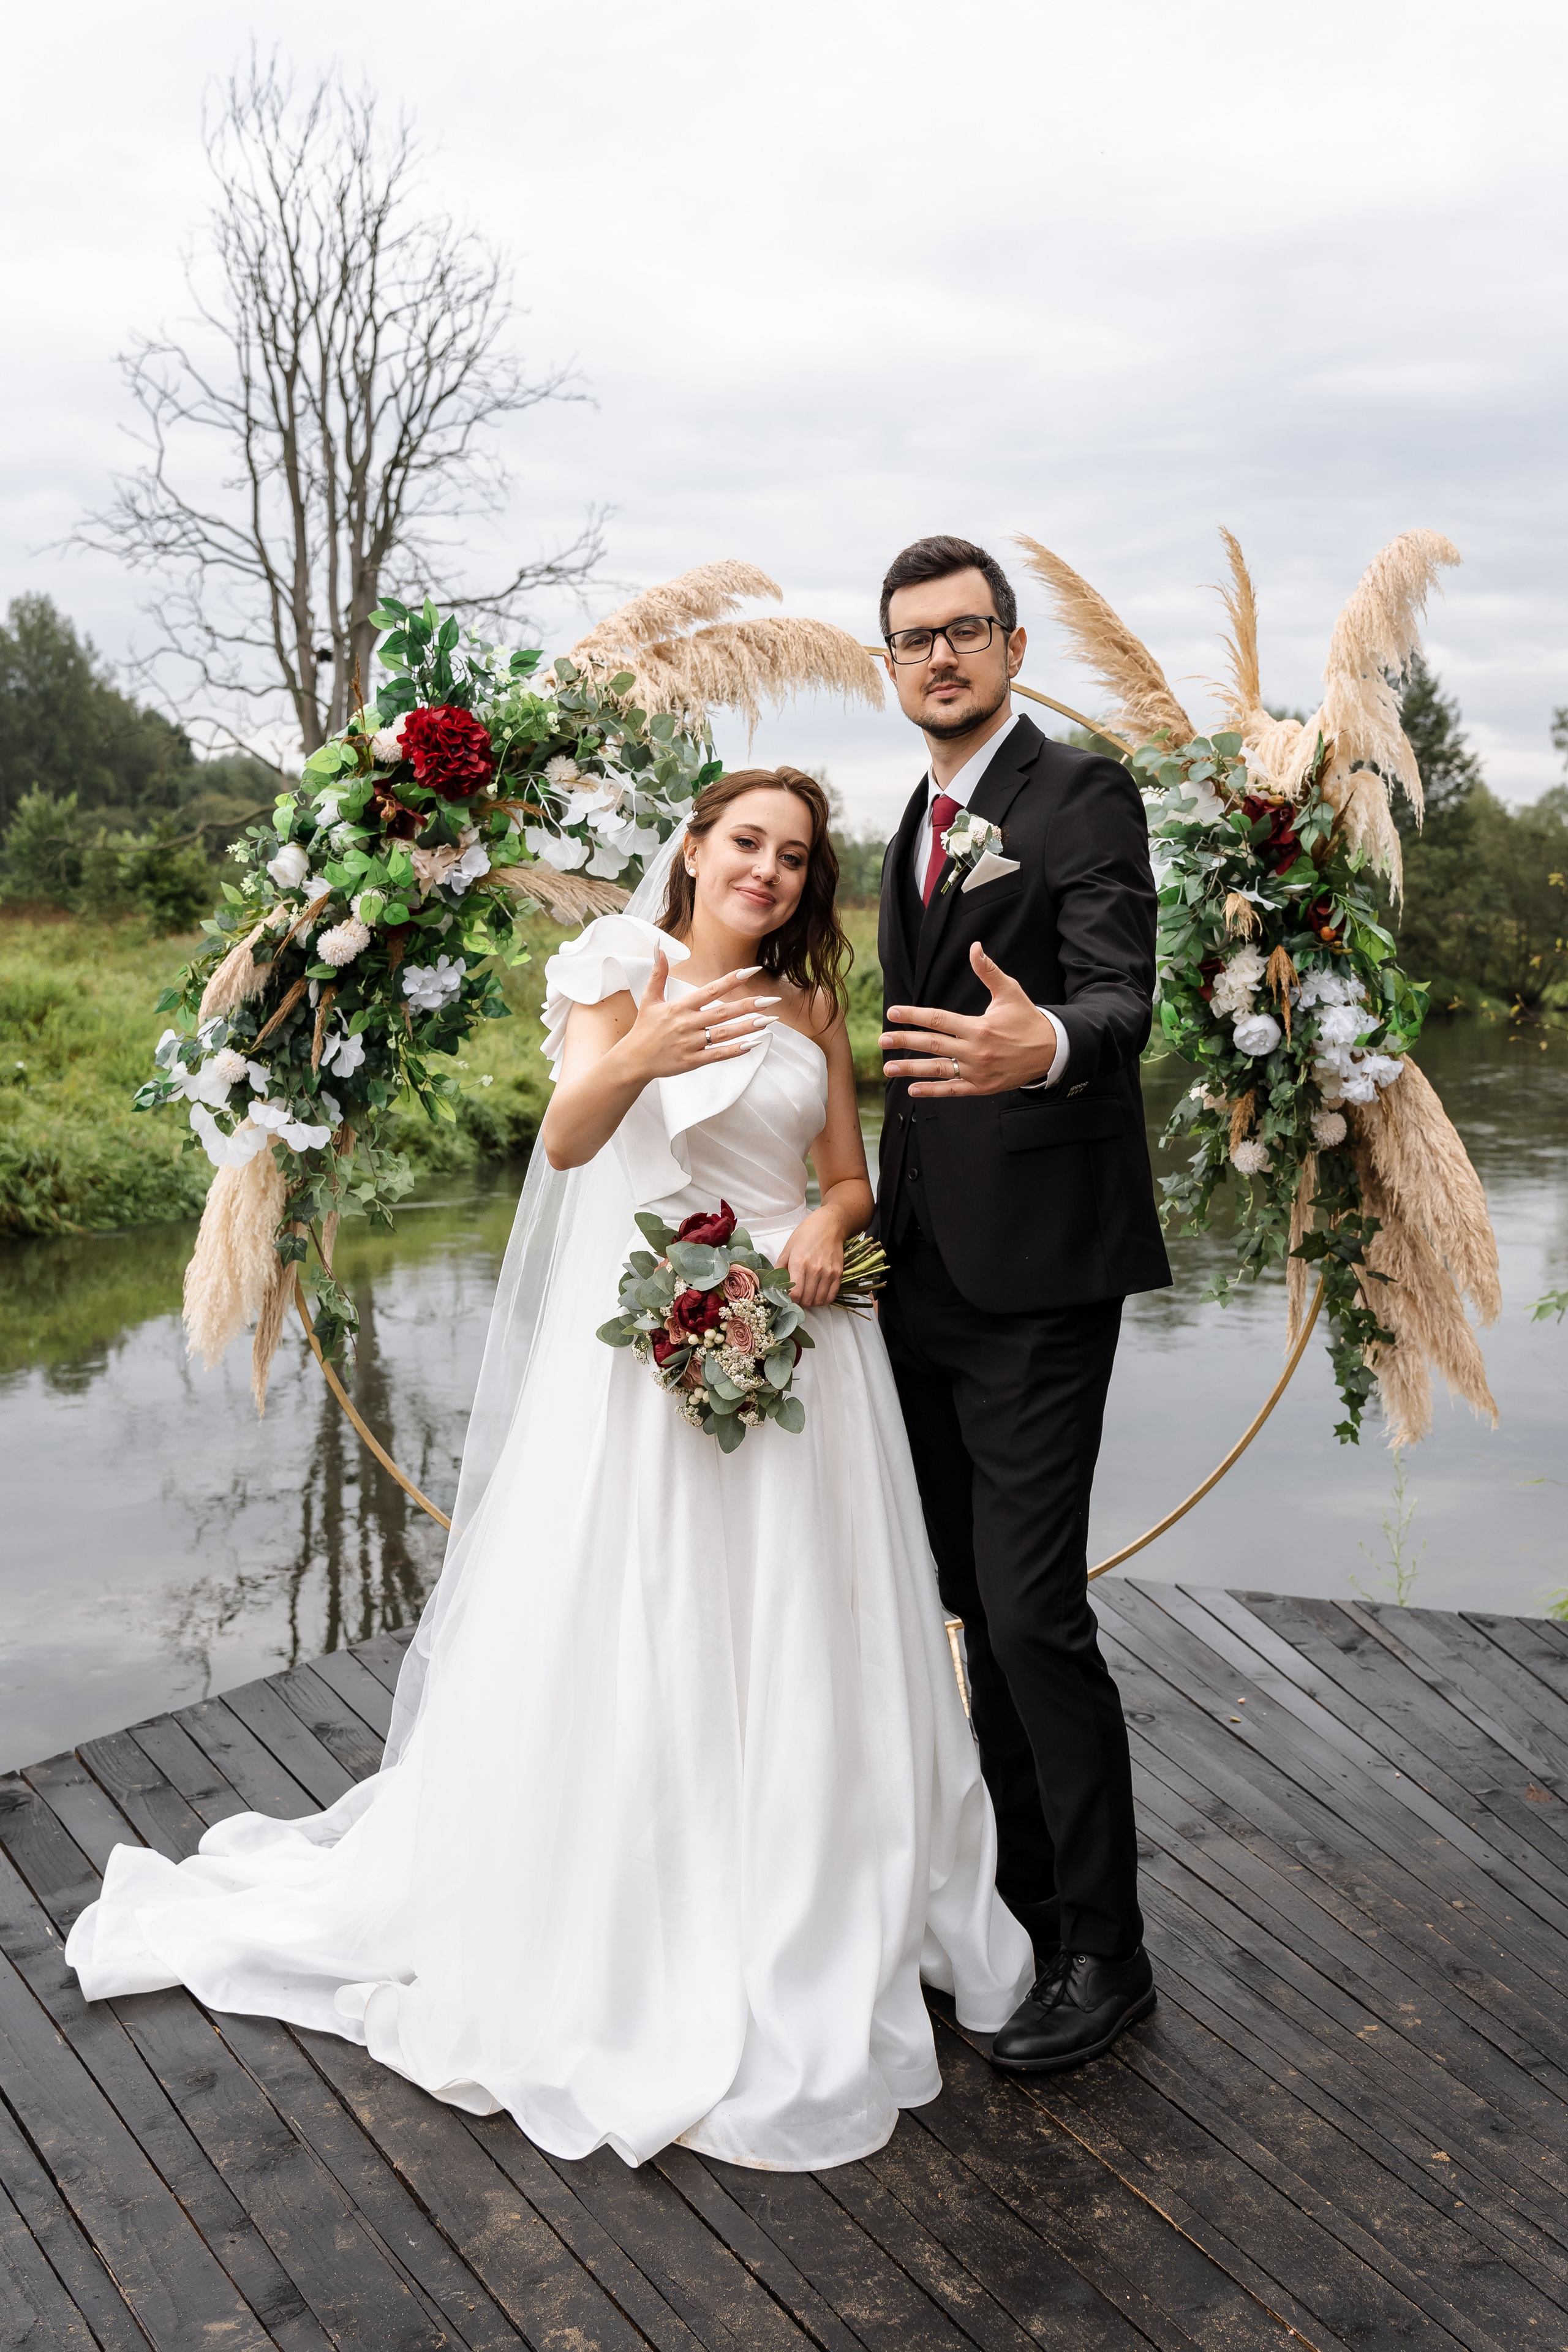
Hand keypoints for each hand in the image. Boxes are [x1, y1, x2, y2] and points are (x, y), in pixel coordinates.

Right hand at [625, 950, 779, 1080]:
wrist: (633, 1060)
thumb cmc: (644, 1029)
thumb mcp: (649, 999)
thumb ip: (658, 974)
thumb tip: (659, 949)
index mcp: (679, 1007)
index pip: (710, 990)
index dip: (731, 980)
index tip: (751, 971)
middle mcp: (687, 1024)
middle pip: (722, 1012)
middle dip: (748, 1006)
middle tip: (770, 1000)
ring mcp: (690, 1043)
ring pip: (723, 1034)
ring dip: (747, 1027)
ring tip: (768, 1021)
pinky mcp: (692, 1061)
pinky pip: (717, 1055)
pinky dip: (735, 1050)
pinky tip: (752, 1044)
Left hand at [777, 1207, 844, 1306]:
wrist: (829, 1225)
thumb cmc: (805, 1235)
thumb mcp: (788, 1249)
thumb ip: (780, 1269)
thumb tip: (775, 1286)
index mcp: (799, 1262)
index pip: (794, 1293)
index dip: (788, 1300)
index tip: (786, 1297)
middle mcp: (815, 1269)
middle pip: (806, 1300)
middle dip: (799, 1303)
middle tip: (796, 1297)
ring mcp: (829, 1273)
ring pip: (818, 1301)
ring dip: (810, 1303)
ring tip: (806, 1296)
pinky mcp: (838, 1274)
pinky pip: (831, 1297)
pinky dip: (822, 1300)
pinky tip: (817, 1295)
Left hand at [880, 942, 1059, 1096]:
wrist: (1052, 1051)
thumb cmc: (1027, 1019)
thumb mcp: (1010, 992)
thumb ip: (988, 971)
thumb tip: (975, 947)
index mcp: (978, 1026)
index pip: (938, 1019)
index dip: (913, 1016)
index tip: (892, 1013)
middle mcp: (975, 1050)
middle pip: (933, 1045)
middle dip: (904, 1042)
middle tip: (881, 1040)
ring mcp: (978, 1071)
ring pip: (939, 1070)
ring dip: (911, 1069)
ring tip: (888, 1068)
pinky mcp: (982, 1086)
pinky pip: (953, 1090)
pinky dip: (933, 1090)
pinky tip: (913, 1089)